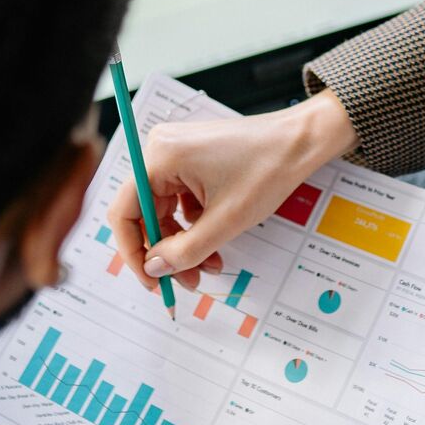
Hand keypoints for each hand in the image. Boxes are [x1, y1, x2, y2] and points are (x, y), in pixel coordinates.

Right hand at [108, 89, 354, 291]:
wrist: (301, 142)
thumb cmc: (267, 170)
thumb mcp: (225, 222)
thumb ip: (184, 251)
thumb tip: (153, 269)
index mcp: (160, 158)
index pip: (124, 212)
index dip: (134, 252)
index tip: (152, 280)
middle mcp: (160, 150)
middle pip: (145, 214)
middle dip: (167, 251)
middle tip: (188, 281)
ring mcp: (175, 153)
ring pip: (165, 210)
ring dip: (184, 242)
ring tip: (211, 265)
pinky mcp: (191, 159)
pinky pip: (180, 199)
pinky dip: (195, 224)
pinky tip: (216, 240)